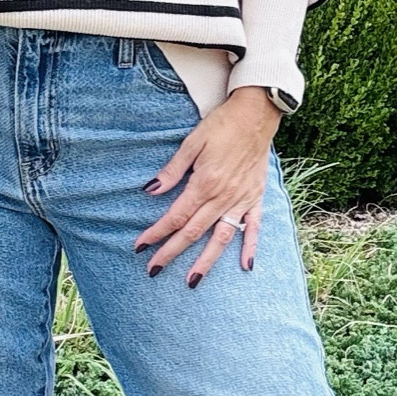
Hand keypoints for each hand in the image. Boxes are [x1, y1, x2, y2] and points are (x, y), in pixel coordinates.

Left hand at [135, 86, 278, 284]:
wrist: (256, 114)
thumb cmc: (222, 125)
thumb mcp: (192, 142)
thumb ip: (173, 170)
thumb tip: (150, 191)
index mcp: (204, 183)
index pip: (176, 216)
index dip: (156, 233)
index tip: (140, 246)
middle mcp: (223, 197)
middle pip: (193, 232)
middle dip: (171, 252)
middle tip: (154, 270)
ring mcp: (241, 200)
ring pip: (221, 237)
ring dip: (206, 261)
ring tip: (192, 280)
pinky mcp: (255, 198)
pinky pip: (253, 227)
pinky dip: (249, 247)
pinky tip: (245, 266)